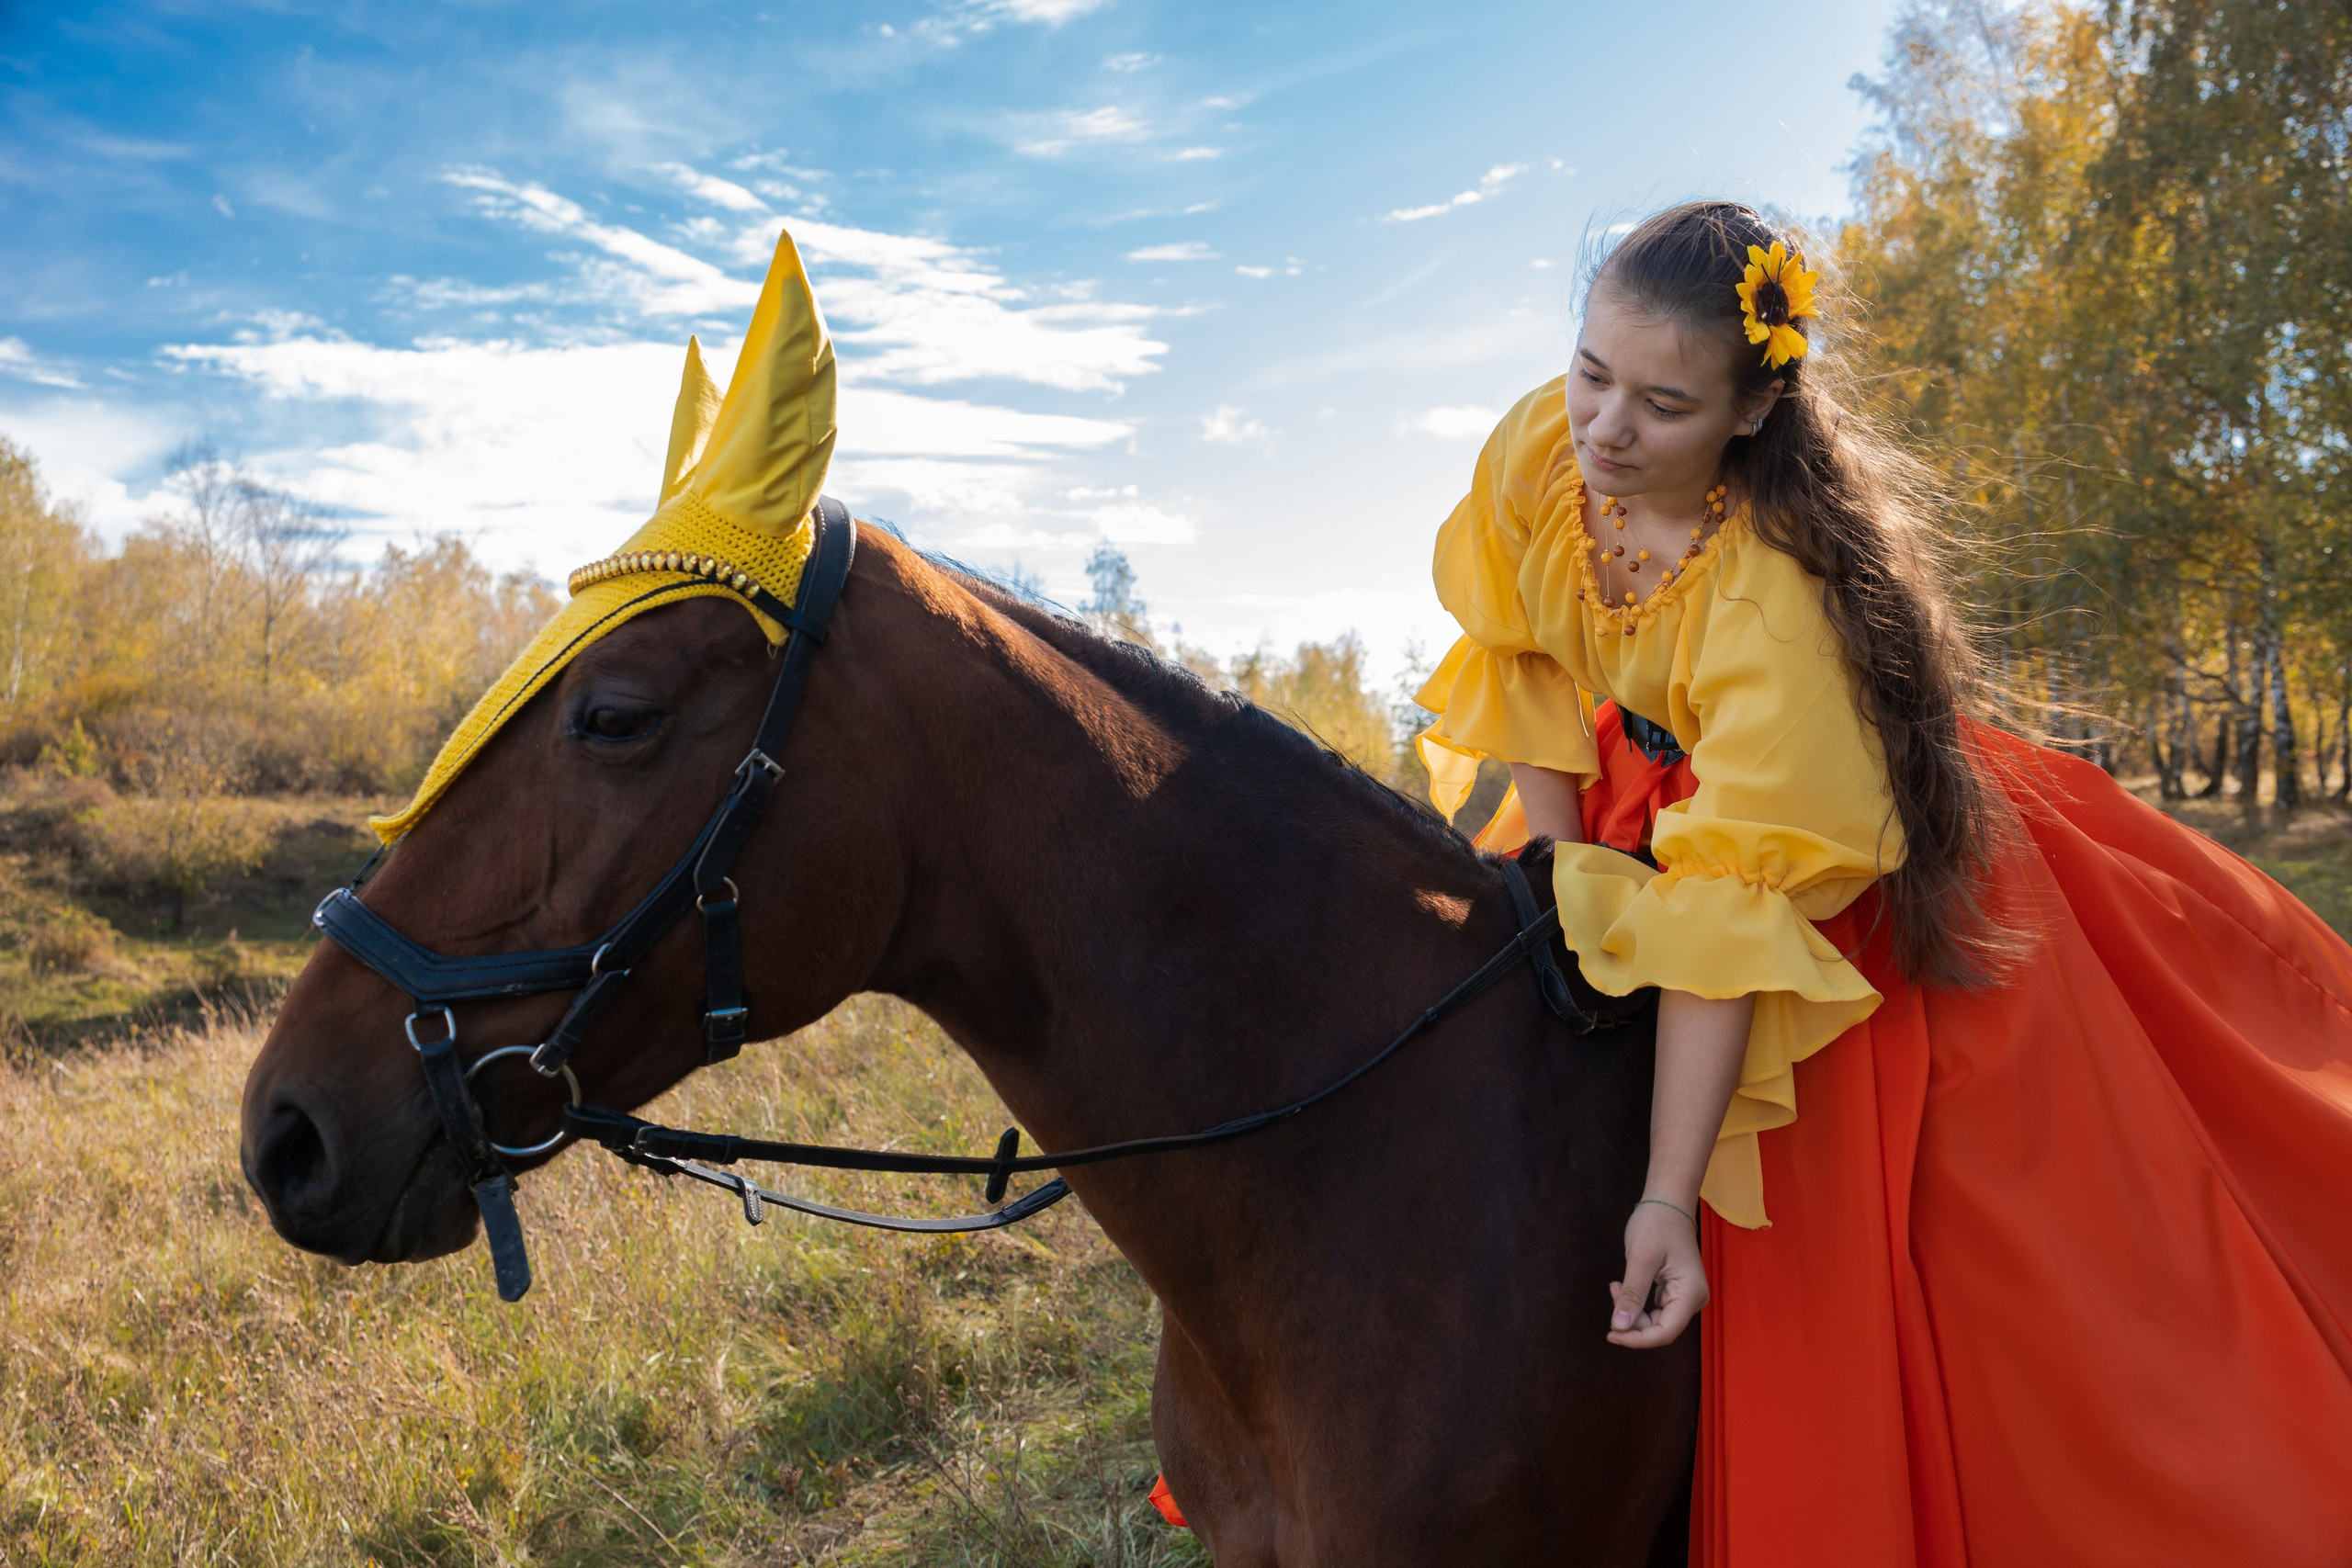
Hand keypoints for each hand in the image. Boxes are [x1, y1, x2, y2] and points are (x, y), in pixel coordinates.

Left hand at [1607, 1199, 1706, 1347]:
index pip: (1665, 1332)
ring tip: (1616, 1286)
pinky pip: (1654, 1307)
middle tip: (1613, 1295)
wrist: (1667, 1201)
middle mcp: (1692, 1299)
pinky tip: (1622, 1285)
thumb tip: (1619, 1327)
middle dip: (1632, 1321)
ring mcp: (1685, 1295)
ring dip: (1632, 1310)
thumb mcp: (1640, 1259)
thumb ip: (1632, 1295)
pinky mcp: (1675, 1290)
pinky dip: (1636, 1301)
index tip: (1611, 1334)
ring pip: (1655, 1319)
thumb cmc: (1657, 1224)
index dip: (1637, 1339)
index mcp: (1690, 1294)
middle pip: (1660, 1328)